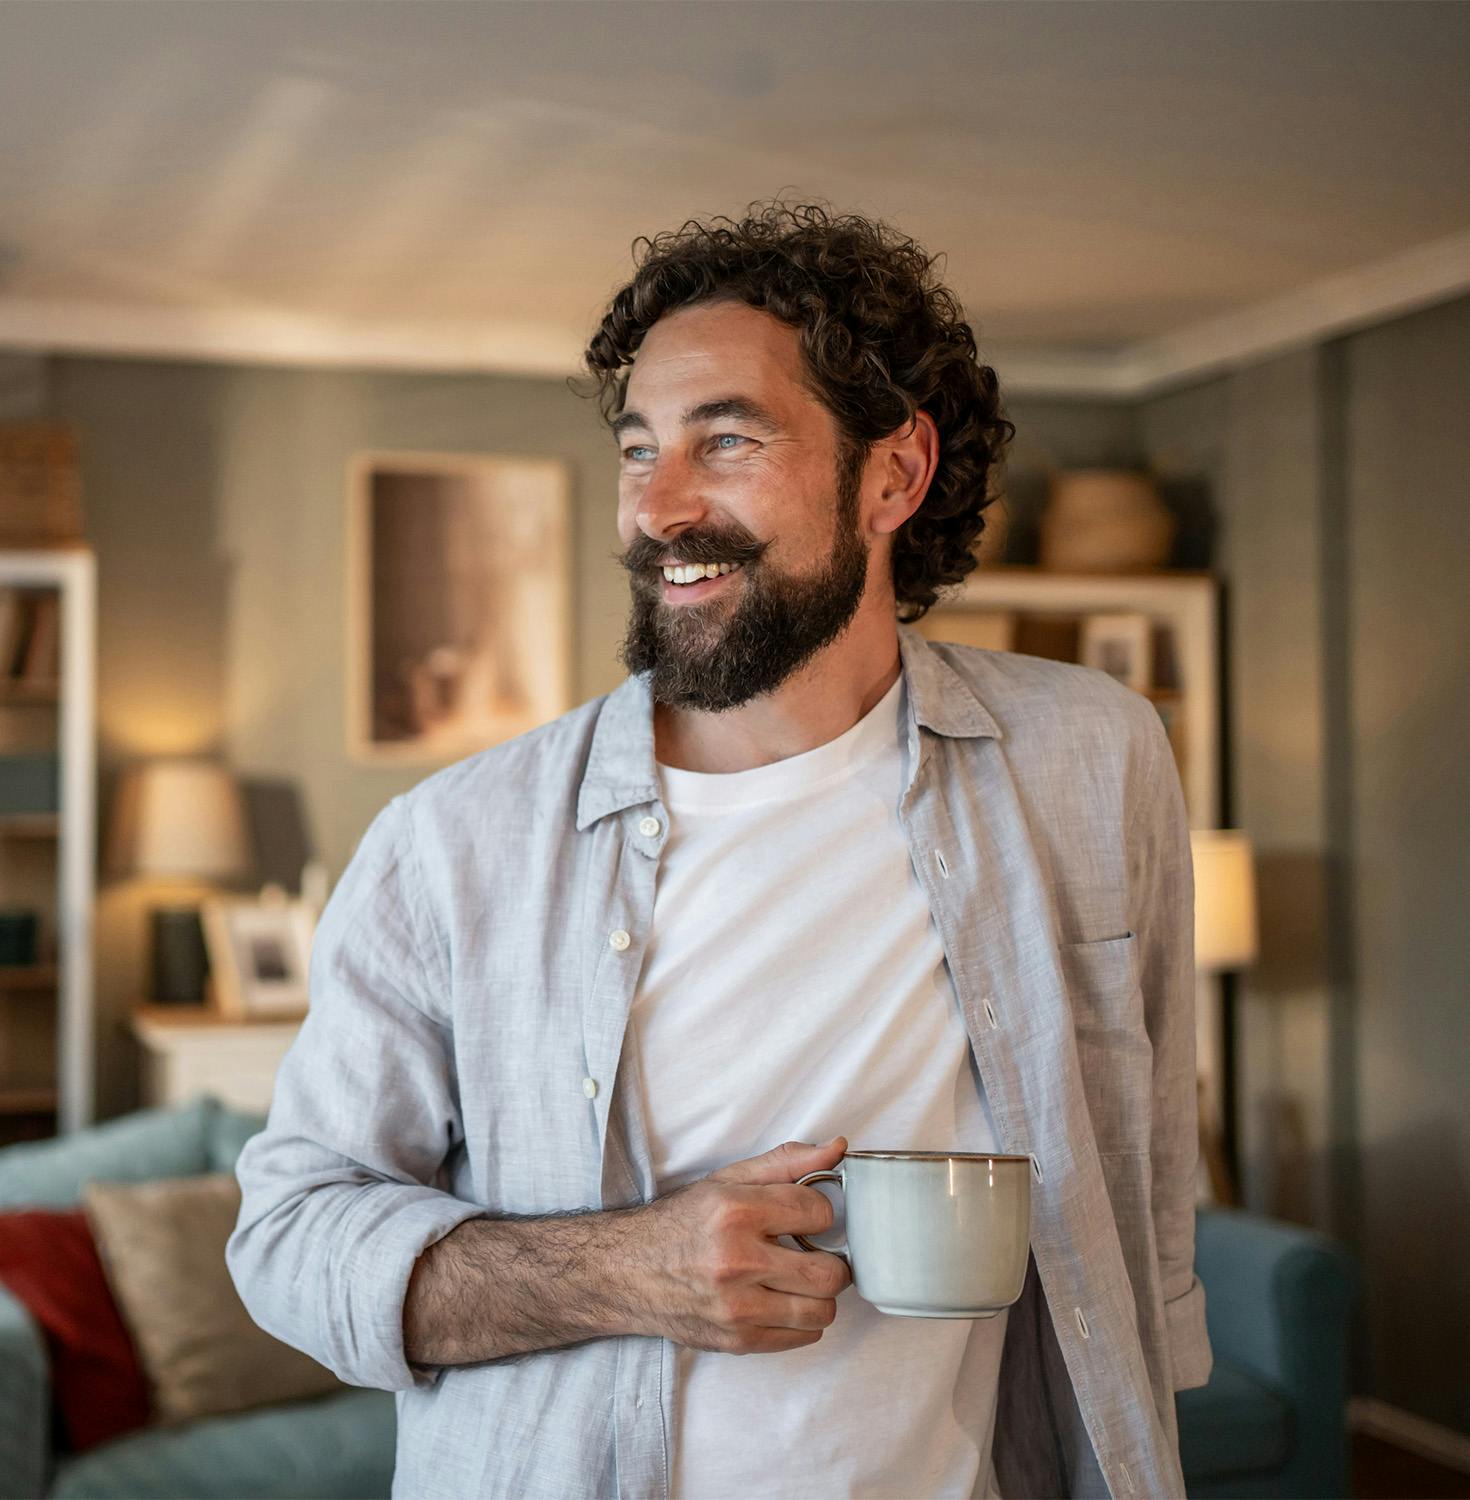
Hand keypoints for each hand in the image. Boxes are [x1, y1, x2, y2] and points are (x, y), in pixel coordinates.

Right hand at [623, 1137, 852, 1354]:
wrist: (626, 1272)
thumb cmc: (680, 1223)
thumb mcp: (728, 1180)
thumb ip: (786, 1163)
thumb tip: (837, 1148)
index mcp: (736, 1211)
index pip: (819, 1214)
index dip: (820, 1213)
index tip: (807, 1218)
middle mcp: (736, 1261)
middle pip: (828, 1274)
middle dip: (831, 1262)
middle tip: (814, 1254)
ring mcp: (736, 1308)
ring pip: (821, 1312)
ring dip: (818, 1296)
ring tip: (797, 1280)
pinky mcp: (735, 1341)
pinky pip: (801, 1337)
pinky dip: (800, 1321)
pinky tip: (779, 1301)